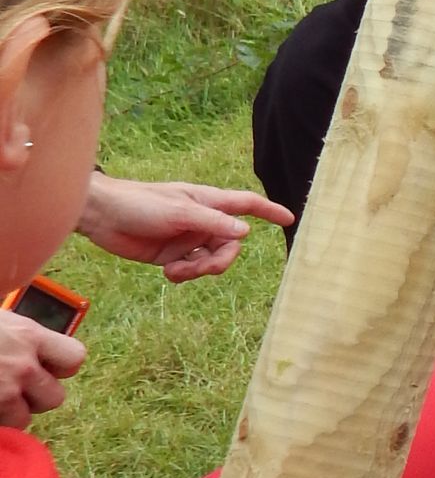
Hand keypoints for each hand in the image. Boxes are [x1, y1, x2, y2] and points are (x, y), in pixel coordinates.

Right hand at [0, 307, 86, 427]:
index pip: (75, 357)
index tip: (45, 362)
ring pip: (24, 419)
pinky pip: (3, 429)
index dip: (62, 364)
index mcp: (29, 336)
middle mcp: (22, 367)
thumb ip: (15, 303)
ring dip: (13, 412)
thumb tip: (31, 278)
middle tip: (16, 385)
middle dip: (38, 395)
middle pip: (55, 397)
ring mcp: (3, 393)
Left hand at [77, 174, 293, 280]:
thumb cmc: (139, 203)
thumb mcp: (178, 212)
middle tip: (201, 268)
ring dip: (199, 271)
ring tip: (176, 272)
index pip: (247, 205)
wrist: (102, 216)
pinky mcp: (172, 255)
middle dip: (221, 261)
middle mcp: (202, 221)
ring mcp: (188, 239)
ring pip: (213, 260)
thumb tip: (245, 232)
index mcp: (208, 202)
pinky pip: (192, 270)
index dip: (269, 211)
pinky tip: (168, 272)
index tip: (289, 219)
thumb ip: (212, 223)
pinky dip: (184, 275)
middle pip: (231, 245)